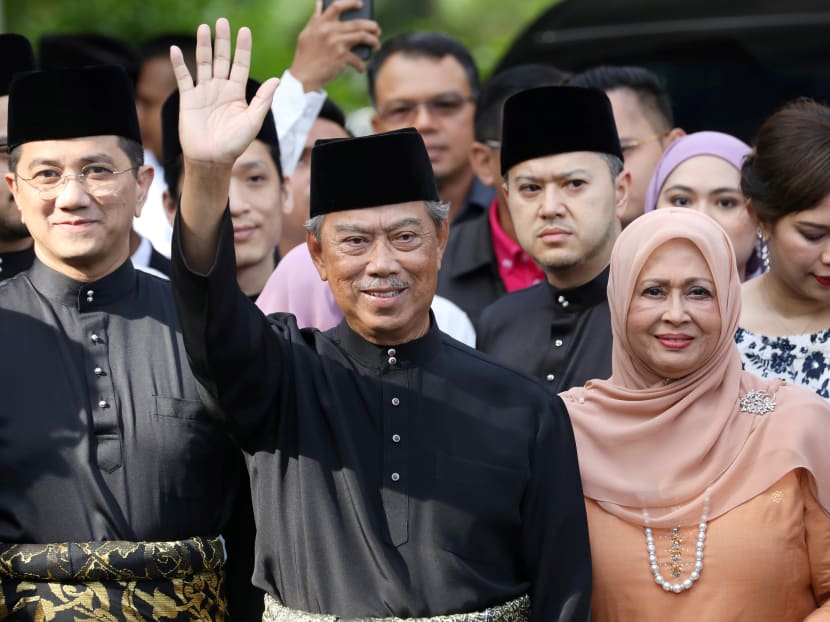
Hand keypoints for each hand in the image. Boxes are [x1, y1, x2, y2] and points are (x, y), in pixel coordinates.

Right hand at [170, 17, 278, 165]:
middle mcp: (221, 89)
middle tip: (222, 21)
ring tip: (203, 28)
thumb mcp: (253, 121)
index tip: (244, 30)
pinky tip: (175, 50)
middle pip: (222, 59)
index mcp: (237, 93)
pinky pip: (183, 78)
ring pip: (203, 63)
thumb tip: (277, 80)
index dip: (242, 48)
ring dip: (203, 46)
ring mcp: (204, 92)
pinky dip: (179, 64)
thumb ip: (263, 99)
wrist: (212, 159)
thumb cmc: (235, 144)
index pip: (240, 64)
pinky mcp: (188, 99)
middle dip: (222, 40)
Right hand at [289, 0, 380, 91]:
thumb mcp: (306, 34)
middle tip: (377, 29)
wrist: (303, 77)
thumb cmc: (305, 56)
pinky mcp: (341, 57)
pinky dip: (361, 65)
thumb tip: (320, 2)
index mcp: (320, 23)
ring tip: (376, 45)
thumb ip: (315, 19)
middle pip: (357, 23)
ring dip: (373, 41)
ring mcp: (336, 43)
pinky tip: (361, 69)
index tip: (361, 4)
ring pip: (362, 37)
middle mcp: (329, 30)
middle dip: (371, 25)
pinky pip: (358, 59)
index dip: (351, 3)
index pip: (337, 6)